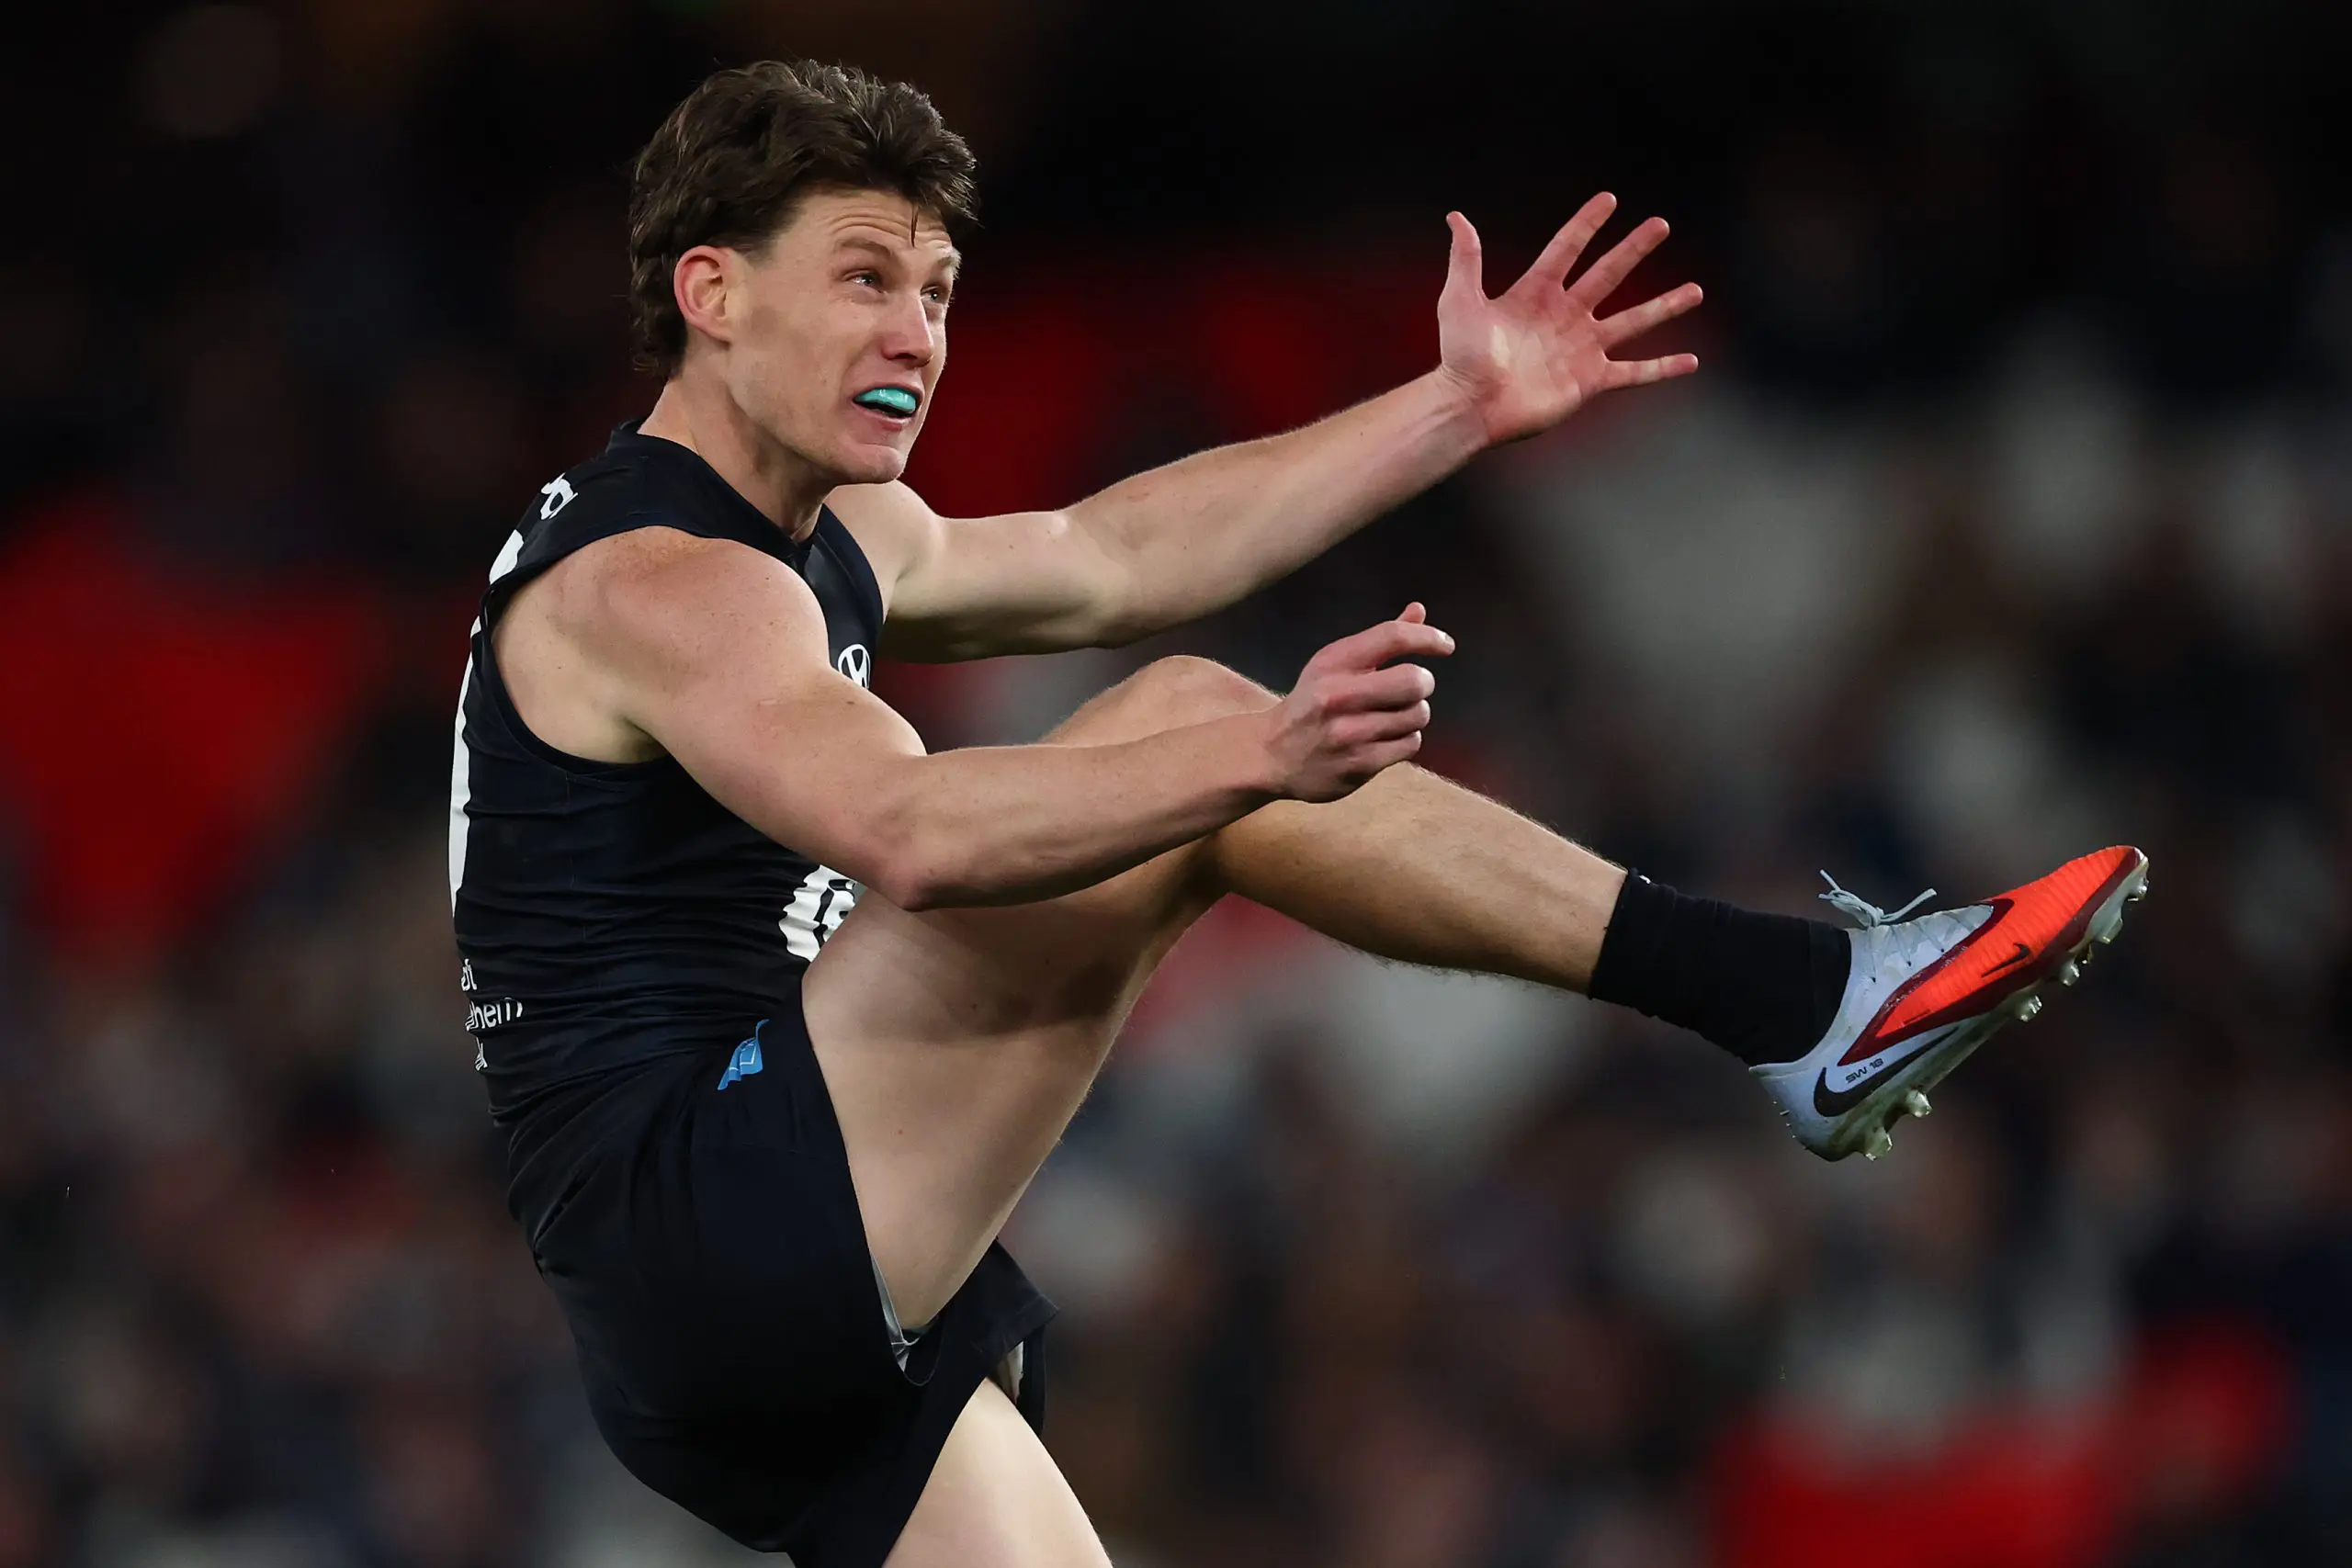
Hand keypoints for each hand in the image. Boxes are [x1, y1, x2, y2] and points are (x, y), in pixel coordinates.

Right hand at [1265, 603, 1453, 801]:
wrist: (1272, 755)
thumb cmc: (1313, 702)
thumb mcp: (1335, 664)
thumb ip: (1379, 640)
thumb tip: (1419, 611)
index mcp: (1334, 663)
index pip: (1392, 637)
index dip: (1427, 638)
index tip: (1445, 645)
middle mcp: (1339, 696)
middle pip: (1414, 680)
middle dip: (1422, 684)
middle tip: (1410, 689)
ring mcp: (1349, 733)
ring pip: (1417, 715)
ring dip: (1413, 715)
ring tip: (1391, 717)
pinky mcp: (1359, 764)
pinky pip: (1410, 744)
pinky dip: (1405, 740)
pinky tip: (1384, 739)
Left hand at [1435, 192, 1702, 445]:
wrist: (1471, 405)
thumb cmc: (1461, 356)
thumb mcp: (1460, 300)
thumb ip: (1466, 258)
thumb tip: (1457, 217)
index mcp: (1537, 292)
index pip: (1567, 248)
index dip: (1587, 223)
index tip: (1609, 199)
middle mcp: (1565, 315)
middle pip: (1609, 274)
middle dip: (1635, 249)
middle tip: (1660, 225)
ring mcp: (1581, 348)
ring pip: (1634, 321)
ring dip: (1665, 305)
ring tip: (1696, 291)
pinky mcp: (1590, 380)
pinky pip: (1635, 372)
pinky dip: (1662, 368)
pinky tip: (1691, 361)